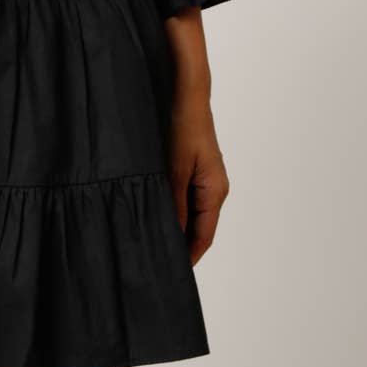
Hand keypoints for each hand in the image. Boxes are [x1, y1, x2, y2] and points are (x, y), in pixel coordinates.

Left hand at [167, 85, 228, 264]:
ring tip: (151, 239)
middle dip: (180, 245)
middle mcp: (215, 188)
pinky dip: (173, 210)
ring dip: (175, 227)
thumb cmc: (183, 127)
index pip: (204, 237)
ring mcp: (206, 179)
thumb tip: (171, 237)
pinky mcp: (196, 170)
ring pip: (191, 214)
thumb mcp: (173, 170)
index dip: (188, 256)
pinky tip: (154, 213)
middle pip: (199, 228)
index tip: (170, 272)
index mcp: (215, 191)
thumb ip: (173, 206)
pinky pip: (186, 199)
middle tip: (155, 259)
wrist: (187, 94)